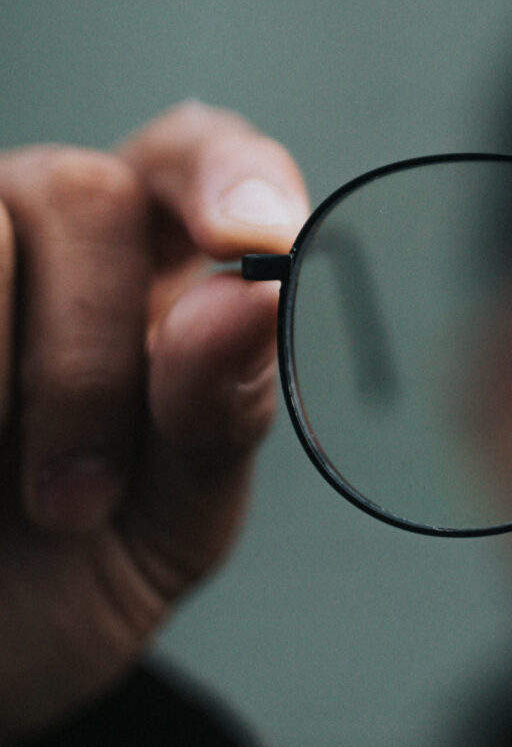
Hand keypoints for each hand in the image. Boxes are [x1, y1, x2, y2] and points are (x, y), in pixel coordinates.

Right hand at [0, 102, 305, 742]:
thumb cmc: (62, 588)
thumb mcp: (168, 525)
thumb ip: (216, 416)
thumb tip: (250, 301)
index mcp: (150, 280)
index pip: (196, 158)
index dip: (226, 174)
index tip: (252, 241)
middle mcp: (35, 242)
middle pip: (83, 192)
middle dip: (90, 355)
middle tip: (76, 501)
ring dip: (11, 375)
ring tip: (14, 505)